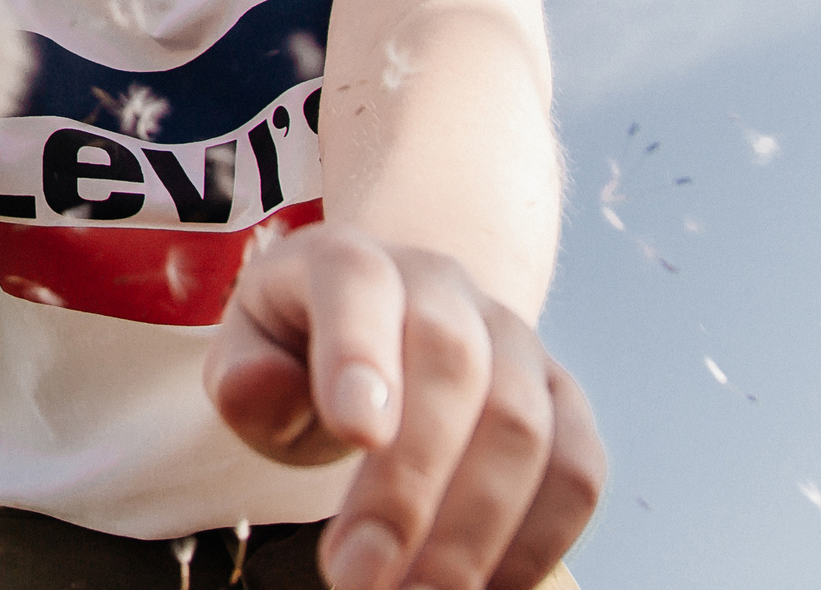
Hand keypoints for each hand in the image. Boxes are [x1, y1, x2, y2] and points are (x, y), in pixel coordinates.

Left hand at [205, 224, 604, 589]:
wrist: (385, 333)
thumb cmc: (300, 354)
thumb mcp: (250, 354)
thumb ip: (244, 375)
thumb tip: (259, 389)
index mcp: (348, 262)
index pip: (358, 284)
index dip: (361, 354)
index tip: (358, 435)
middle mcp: (442, 286)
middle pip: (451, 366)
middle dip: (409, 485)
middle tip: (359, 576)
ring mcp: (514, 339)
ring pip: (523, 427)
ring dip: (472, 530)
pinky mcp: (562, 400)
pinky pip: (577, 469)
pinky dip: (538, 542)